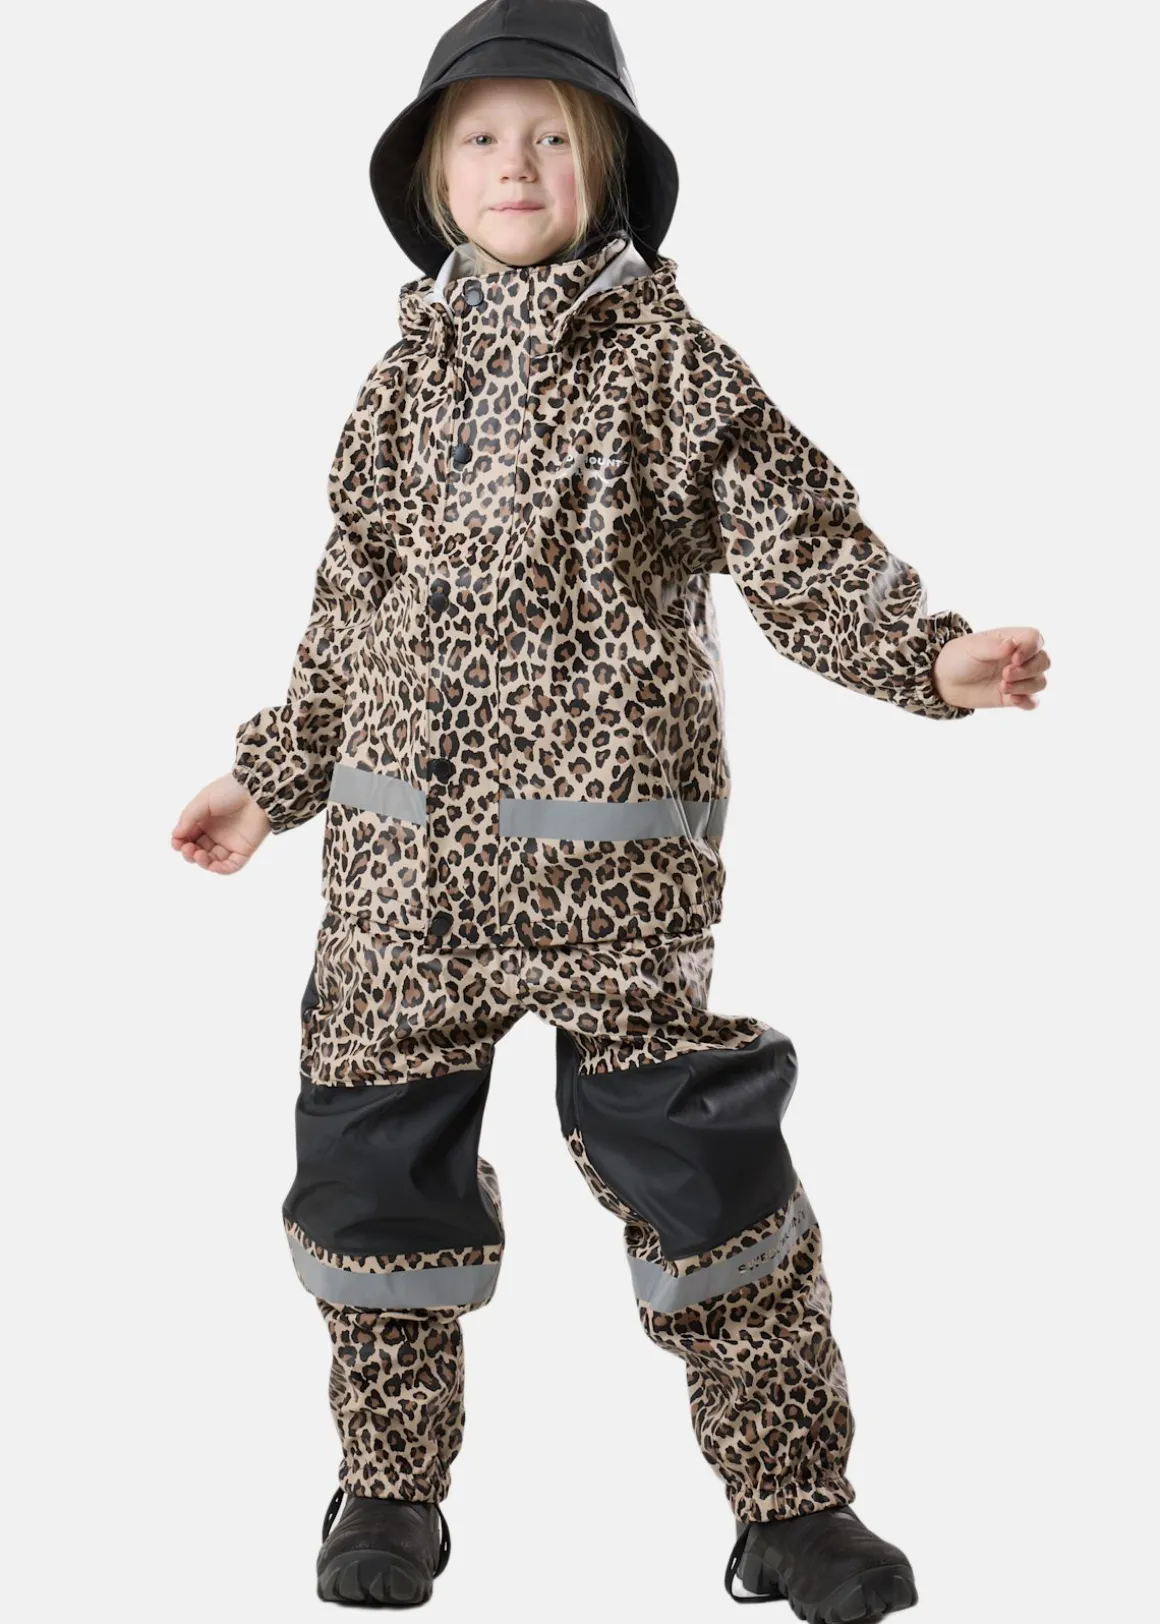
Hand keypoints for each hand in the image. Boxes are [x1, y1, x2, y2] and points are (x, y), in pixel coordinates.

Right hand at [171, 773, 271, 873]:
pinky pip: (231, 866)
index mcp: (205, 821)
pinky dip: (220, 869)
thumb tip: (176, 835)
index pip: (188, 837)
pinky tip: (211, 865)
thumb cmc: (230, 791)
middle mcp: (216, 833)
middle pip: (198, 850)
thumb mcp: (203, 801)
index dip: (180, 842)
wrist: (258, 792)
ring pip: (212, 860)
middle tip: (186, 848)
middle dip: (189, 852)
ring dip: (202, 861)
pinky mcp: (243, 850)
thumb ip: (188, 818)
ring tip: (197, 854)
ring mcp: (230, 843)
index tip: (176, 842)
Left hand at [933, 627, 1049, 711]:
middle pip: (1044, 661)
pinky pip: (1032, 701)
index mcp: (1012, 640)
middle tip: (1005, 675)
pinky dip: (1027, 702)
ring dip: (1025, 686)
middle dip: (1028, 670)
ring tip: (1002, 687)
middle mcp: (1020, 658)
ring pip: (1040, 682)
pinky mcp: (1013, 696)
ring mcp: (1019, 678)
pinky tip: (1013, 700)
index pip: (1035, 639)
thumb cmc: (958, 658)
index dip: (1031, 649)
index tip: (1014, 659)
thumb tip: (1012, 644)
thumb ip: (992, 647)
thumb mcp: (971, 648)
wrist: (945, 681)